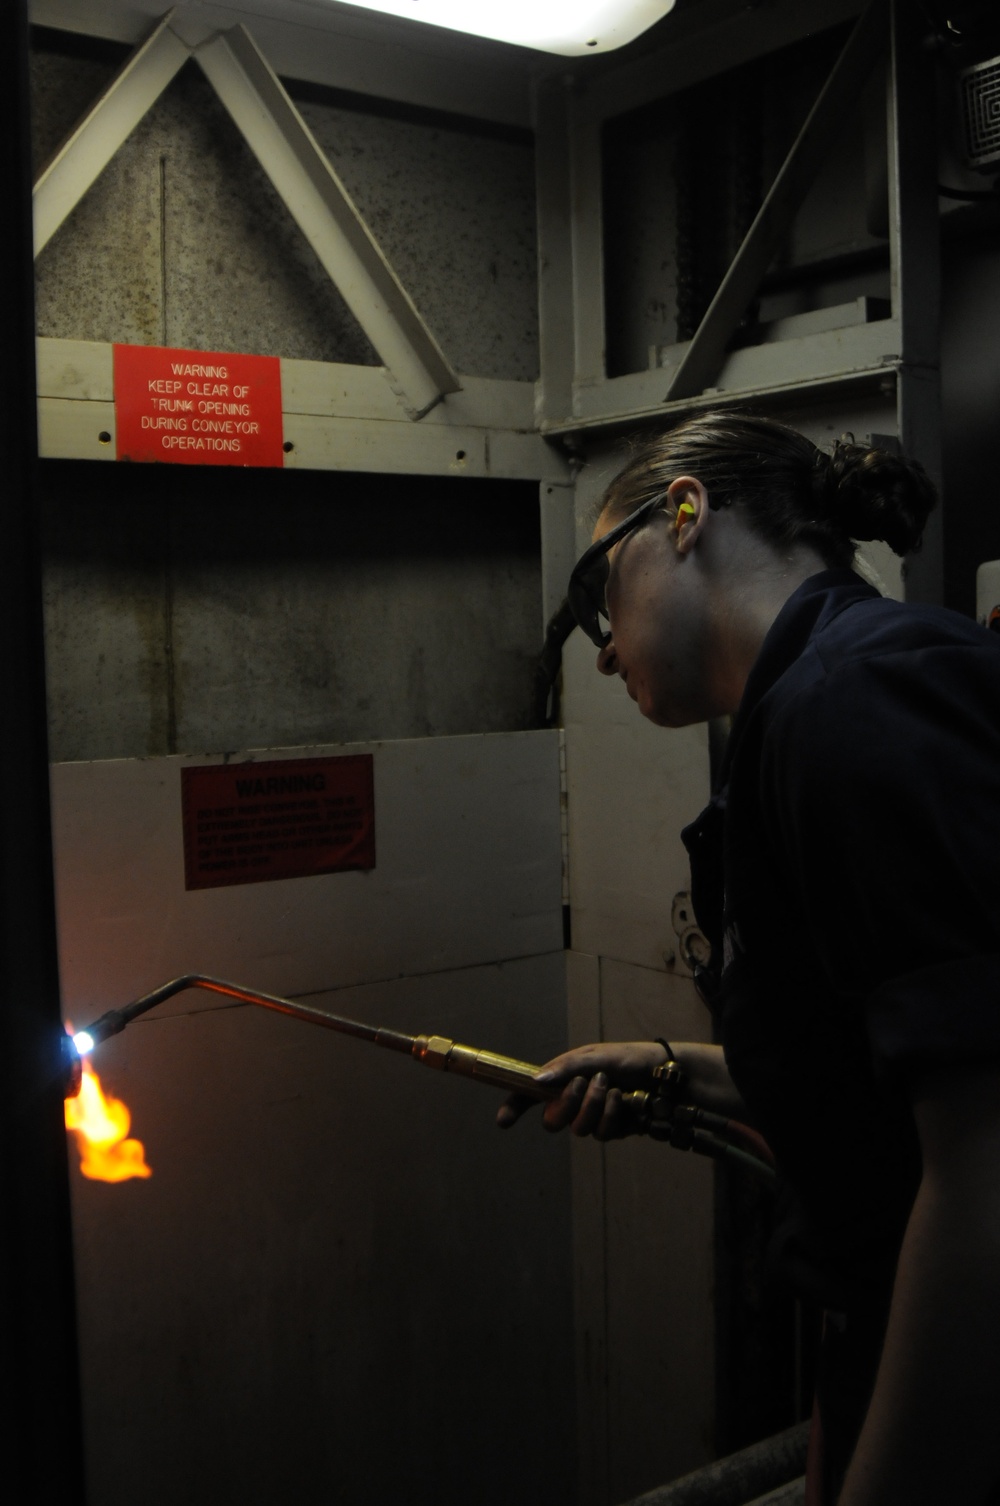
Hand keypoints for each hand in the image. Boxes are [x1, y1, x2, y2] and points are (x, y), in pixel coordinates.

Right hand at [496, 1040, 668, 1140]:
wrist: (665, 1075)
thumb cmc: (628, 1058)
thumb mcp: (596, 1056)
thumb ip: (567, 1067)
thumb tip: (537, 1079)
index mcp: (563, 1079)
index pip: (530, 1096)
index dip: (514, 1108)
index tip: (503, 1121)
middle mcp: (573, 1101)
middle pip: (551, 1121)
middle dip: (566, 1104)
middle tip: (582, 1083)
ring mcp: (591, 1118)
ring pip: (577, 1129)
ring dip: (594, 1106)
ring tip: (611, 1088)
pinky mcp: (611, 1130)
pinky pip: (601, 1134)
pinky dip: (611, 1115)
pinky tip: (624, 1101)